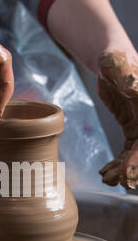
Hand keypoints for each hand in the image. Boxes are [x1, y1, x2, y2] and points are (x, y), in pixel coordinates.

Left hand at [98, 51, 137, 188]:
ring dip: (123, 170)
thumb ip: (126, 77)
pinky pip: (128, 152)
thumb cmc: (116, 59)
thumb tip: (133, 88)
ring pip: (136, 155)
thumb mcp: (119, 65)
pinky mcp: (133, 129)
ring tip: (106, 178)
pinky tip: (105, 172)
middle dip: (131, 169)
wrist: (110, 60)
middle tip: (114, 181)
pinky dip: (118, 163)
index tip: (126, 174)